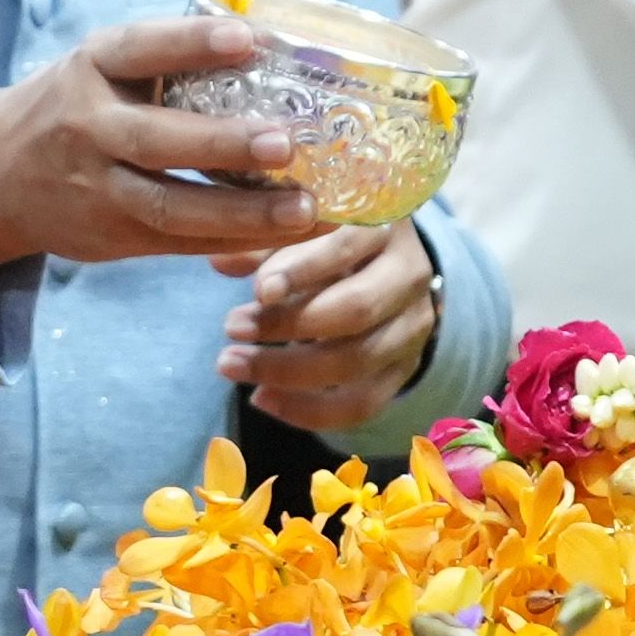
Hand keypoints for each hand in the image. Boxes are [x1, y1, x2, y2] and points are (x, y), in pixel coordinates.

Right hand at [0, 14, 319, 268]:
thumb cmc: (78, 105)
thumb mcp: (101, 67)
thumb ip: (166, 60)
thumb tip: (274, 45)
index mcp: (91, 67)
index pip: (141, 48)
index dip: (193, 42)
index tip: (247, 38)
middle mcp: (88, 126)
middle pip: (155, 140)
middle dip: (224, 144)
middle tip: (286, 144)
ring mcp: (96, 187)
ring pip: (169, 206)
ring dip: (241, 212)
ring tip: (304, 208)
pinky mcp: (109, 235)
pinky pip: (176, 242)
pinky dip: (232, 241)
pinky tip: (282, 235)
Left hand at [216, 219, 440, 432]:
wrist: (382, 263)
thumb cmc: (329, 235)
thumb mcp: (300, 224)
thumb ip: (264, 239)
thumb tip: (220, 261)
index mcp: (386, 225)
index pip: (348, 247)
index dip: (302, 270)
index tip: (257, 290)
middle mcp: (411, 274)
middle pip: (357, 309)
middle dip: (286, 325)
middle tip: (230, 327)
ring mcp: (413, 326)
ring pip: (357, 361)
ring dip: (287, 371)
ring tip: (231, 364)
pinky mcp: (406, 367)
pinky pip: (362, 403)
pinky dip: (309, 410)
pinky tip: (262, 398)